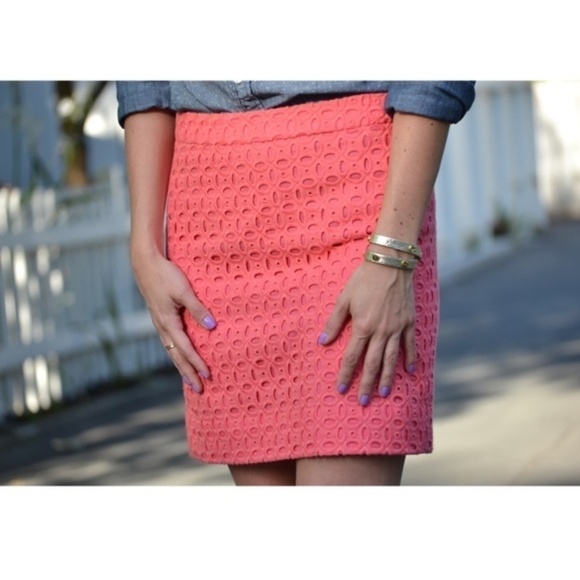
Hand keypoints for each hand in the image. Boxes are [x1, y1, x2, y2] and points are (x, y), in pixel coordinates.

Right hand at [132, 251, 215, 392]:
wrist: (145, 264)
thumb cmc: (165, 275)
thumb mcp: (184, 291)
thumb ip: (198, 309)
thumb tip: (212, 327)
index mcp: (168, 322)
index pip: (185, 348)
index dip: (197, 362)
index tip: (207, 375)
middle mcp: (162, 327)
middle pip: (176, 356)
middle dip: (188, 373)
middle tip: (199, 389)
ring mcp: (159, 323)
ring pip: (171, 350)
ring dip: (181, 365)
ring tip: (190, 379)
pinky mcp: (160, 318)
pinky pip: (169, 341)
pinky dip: (177, 353)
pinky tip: (181, 356)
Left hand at [318, 260, 415, 404]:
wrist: (390, 263)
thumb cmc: (363, 279)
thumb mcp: (344, 299)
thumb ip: (334, 322)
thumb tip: (322, 342)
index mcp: (363, 326)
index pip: (352, 357)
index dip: (346, 374)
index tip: (341, 389)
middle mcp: (381, 332)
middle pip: (372, 364)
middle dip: (367, 384)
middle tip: (363, 401)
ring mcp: (397, 328)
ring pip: (391, 359)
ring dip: (387, 378)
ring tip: (383, 394)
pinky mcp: (409, 322)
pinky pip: (410, 345)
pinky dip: (409, 359)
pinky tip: (409, 372)